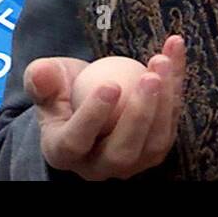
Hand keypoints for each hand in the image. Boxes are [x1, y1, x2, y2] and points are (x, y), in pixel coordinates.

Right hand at [24, 35, 185, 180]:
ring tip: (163, 61)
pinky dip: (177, 85)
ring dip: (165, 101)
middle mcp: (97, 166)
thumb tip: (42, 72)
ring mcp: (131, 162)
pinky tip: (175, 49)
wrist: (87, 95)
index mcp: (63, 151)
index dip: (93, 117)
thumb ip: (40, 77)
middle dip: (139, 114)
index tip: (110, 85)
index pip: (77, 141)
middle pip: (122, 152)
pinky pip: (172, 120)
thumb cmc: (62, 88)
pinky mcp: (155, 148)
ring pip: (154, 142)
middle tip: (149, 77)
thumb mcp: (45, 79)